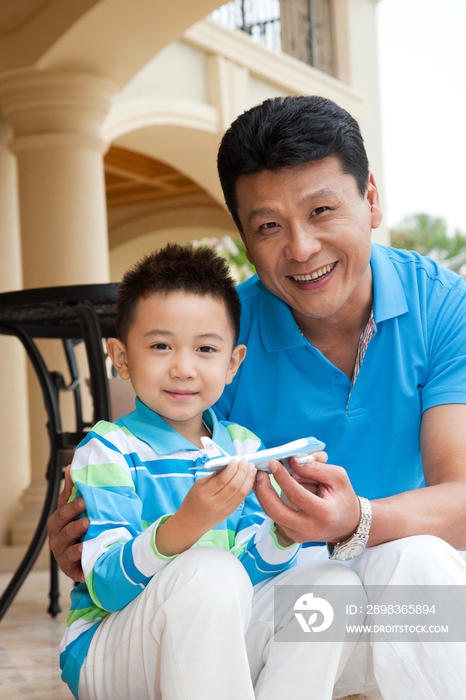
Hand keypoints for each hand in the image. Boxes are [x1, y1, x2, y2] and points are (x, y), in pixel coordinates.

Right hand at [47, 464, 88, 582]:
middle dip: (76, 522)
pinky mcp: (71, 569)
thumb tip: (70, 467)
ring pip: (69, 548)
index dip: (73, 506)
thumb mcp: (73, 509)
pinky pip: (76, 566)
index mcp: (57, 522)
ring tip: (89, 533)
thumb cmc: (77, 529)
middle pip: (65, 529)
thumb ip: (71, 491)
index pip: (63, 512)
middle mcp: (57, 539)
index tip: (85, 500)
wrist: (82, 556)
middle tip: (89, 518)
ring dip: (78, 541)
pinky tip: (88, 554)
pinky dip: (81, 560)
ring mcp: (63, 555)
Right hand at [156, 458, 256, 555]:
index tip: (235, 459)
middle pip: (234, 485)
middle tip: (245, 461)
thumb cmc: (192, 501)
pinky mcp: (230, 512)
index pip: (222, 479)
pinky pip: (241, 498)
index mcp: (204, 494)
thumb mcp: (198, 485)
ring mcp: (224, 509)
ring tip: (251, 468)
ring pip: (241, 492)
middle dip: (242, 471)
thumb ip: (213, 475)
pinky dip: (247, 487)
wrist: (191, 524)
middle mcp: (215, 503)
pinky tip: (249, 478)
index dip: (231, 468)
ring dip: (248, 478)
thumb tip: (228, 465)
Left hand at [254, 457, 359, 544]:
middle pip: (276, 511)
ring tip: (261, 476)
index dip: (283, 478)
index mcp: (324, 514)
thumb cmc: (343, 498)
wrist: (347, 524)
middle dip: (264, 490)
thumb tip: (292, 462)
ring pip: (272, 514)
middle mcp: (309, 528)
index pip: (297, 495)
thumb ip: (315, 468)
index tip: (274, 463)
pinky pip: (275, 516)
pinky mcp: (292, 535)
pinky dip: (269, 500)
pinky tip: (268, 487)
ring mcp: (298, 534)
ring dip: (263, 494)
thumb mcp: (338, 478)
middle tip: (260, 472)